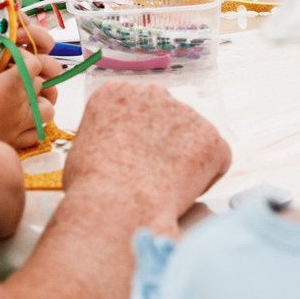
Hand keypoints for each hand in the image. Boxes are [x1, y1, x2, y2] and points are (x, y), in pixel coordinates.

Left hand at [0, 3, 54, 90]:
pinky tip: (27, 86)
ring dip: (41, 63)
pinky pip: (49, 94)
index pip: (29, 26)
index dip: (25, 21)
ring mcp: (30, 78)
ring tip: (20, 67)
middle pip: (46, 43)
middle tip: (16, 40)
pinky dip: (44, 90)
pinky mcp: (31, 99)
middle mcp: (25, 57)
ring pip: (52, 66)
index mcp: (12, 41)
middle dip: (36, 37)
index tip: (13, 23)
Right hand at [0, 47, 60, 149]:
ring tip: (24, 100)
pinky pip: (37, 132)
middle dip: (28, 76)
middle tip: (11, 76)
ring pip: (47, 108)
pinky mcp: (18, 140)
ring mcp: (23, 122)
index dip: (24, 57)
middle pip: (39, 83)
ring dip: (39, 102)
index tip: (11, 57)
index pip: (34, 63)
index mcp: (14, 84)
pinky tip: (21, 122)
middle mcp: (24, 102)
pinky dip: (34, 126)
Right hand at [60, 82, 231, 230]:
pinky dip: (205, 177)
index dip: (135, 139)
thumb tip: (121, 146)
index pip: (135, 109)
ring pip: (191, 139)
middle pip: (165, 119)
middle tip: (151, 175)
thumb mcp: (84, 147)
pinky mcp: (211, 137)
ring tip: (162, 188)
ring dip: (183, 160)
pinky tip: (182, 193)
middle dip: (162, 144)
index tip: (130, 159)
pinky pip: (215, 158)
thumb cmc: (92, 187)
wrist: (117, 206)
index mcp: (117, 92)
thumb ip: (108, 134)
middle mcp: (154, 93)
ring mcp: (186, 112)